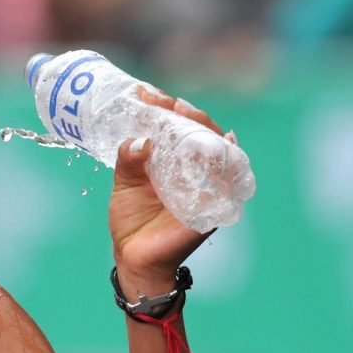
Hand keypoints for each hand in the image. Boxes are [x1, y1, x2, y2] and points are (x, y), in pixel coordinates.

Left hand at [107, 87, 234, 294]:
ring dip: (207, 131)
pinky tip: (225, 144)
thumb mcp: (125, 184)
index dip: (170, 110)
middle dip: (192, 115)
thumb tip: (138, 139)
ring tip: (188, 115)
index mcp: (176, 165)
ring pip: (220, 154)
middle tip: (170, 102)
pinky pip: (228, 185)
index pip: (182, 130)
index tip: (148, 94)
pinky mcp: (212, 210)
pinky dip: (228, 164)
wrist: (135, 258)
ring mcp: (208, 191)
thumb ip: (128, 160)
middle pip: (206, 137)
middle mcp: (197, 175)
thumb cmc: (133, 222)